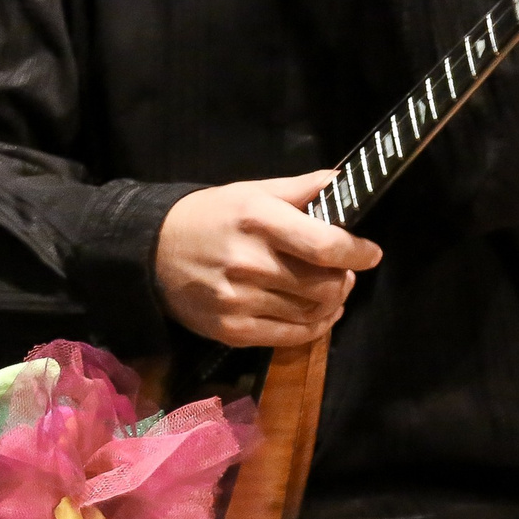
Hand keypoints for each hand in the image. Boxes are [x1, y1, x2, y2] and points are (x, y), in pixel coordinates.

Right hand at [154, 172, 380, 347]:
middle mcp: (248, 262)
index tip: (370, 253)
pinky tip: (315, 313)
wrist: (148, 251)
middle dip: (343, 278)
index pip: (326, 245)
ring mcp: (239, 300)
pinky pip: (291, 336)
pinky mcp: (232, 329)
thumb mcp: (249, 192)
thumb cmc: (208, 217)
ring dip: (329, 302)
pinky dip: (313, 326)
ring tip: (322, 289)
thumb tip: (344, 181)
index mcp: (257, 220)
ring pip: (312, 311)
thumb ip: (300, 189)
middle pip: (326, 284)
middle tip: (338, 270)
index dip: (358, 252)